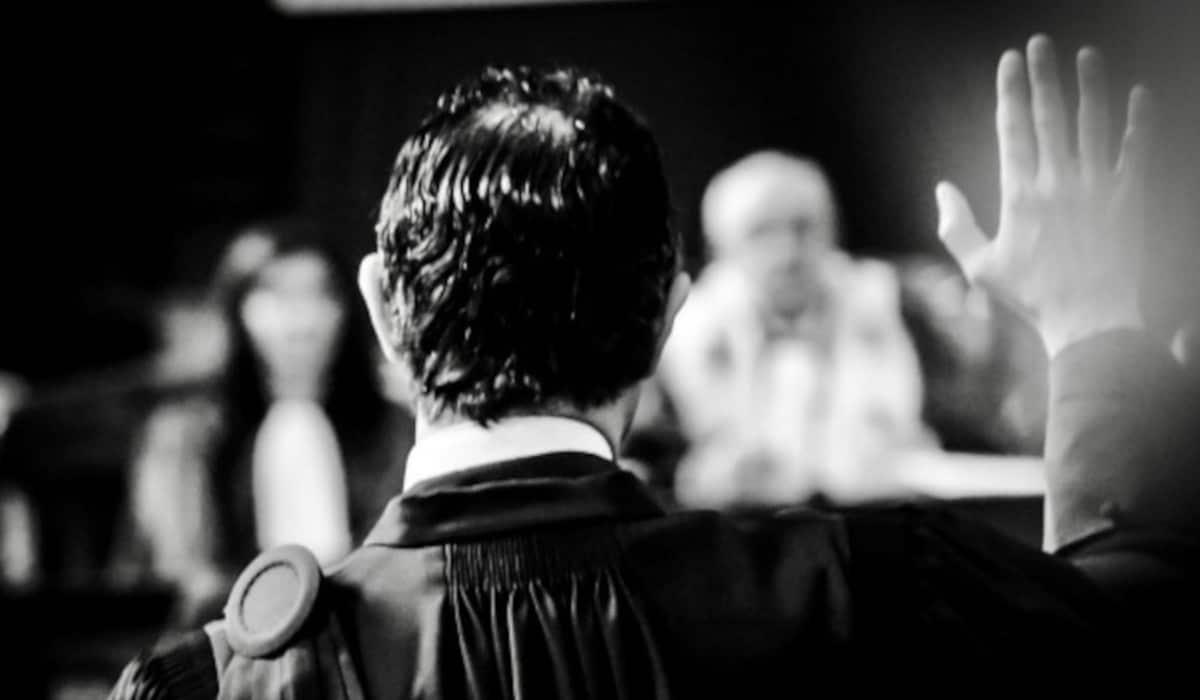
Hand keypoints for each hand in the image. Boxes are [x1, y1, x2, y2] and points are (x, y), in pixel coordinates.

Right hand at [936, 35, 1153, 356]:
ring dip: (1090, 87)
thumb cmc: (1031, 297)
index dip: (1010, 93)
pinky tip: (1139, 95)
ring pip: (1092, 125)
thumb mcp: (979, 267)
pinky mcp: (1128, 199)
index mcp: (1020, 196)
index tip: (1008, 63)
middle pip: (1050, 117)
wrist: (1089, 320)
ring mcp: (1095, 188)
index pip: (1013, 131)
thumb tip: (941, 189)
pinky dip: (1139, 122)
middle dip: (1043, 77)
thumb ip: (956, 226)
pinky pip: (1135, 152)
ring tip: (1086, 56)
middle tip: (1039, 44)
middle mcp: (1058, 184)